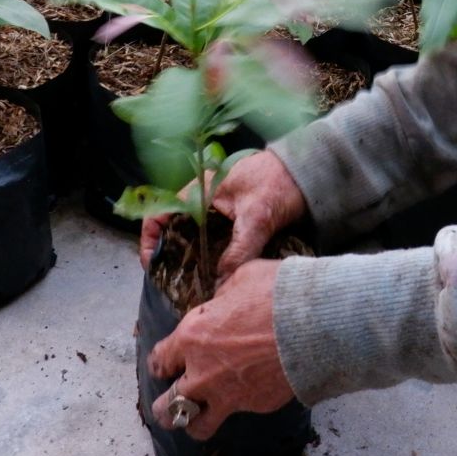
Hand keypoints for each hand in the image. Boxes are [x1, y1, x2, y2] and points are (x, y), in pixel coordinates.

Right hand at [138, 149, 306, 278]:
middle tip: (170, 282)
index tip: (151, 264)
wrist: (308, 171)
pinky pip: (209, 239)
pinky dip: (206, 256)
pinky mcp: (230, 219)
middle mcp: (201, 199)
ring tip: (189, 283)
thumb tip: (221, 282)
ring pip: (190, 236)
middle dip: (168, 255)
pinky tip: (212, 274)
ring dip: (188, 257)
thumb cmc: (279, 182)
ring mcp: (215, 209)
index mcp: (198, 190)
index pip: (158, 213)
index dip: (148, 240)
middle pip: (172, 229)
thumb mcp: (257, 218)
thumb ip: (239, 250)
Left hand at [147, 259, 291, 438]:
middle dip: (165, 406)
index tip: (165, 364)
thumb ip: (222, 298)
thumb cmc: (276, 292)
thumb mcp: (241, 279)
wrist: (313, 322)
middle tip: (172, 400)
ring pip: (195, 426)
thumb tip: (222, 304)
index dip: (161, 362)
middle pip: (167, 406)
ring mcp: (227, 395)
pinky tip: (247, 393)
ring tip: (197, 416)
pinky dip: (239, 406)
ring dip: (192, 420)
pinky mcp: (254, 405)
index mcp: (192, 337)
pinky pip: (238, 412)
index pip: (160, 360)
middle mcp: (202, 373)